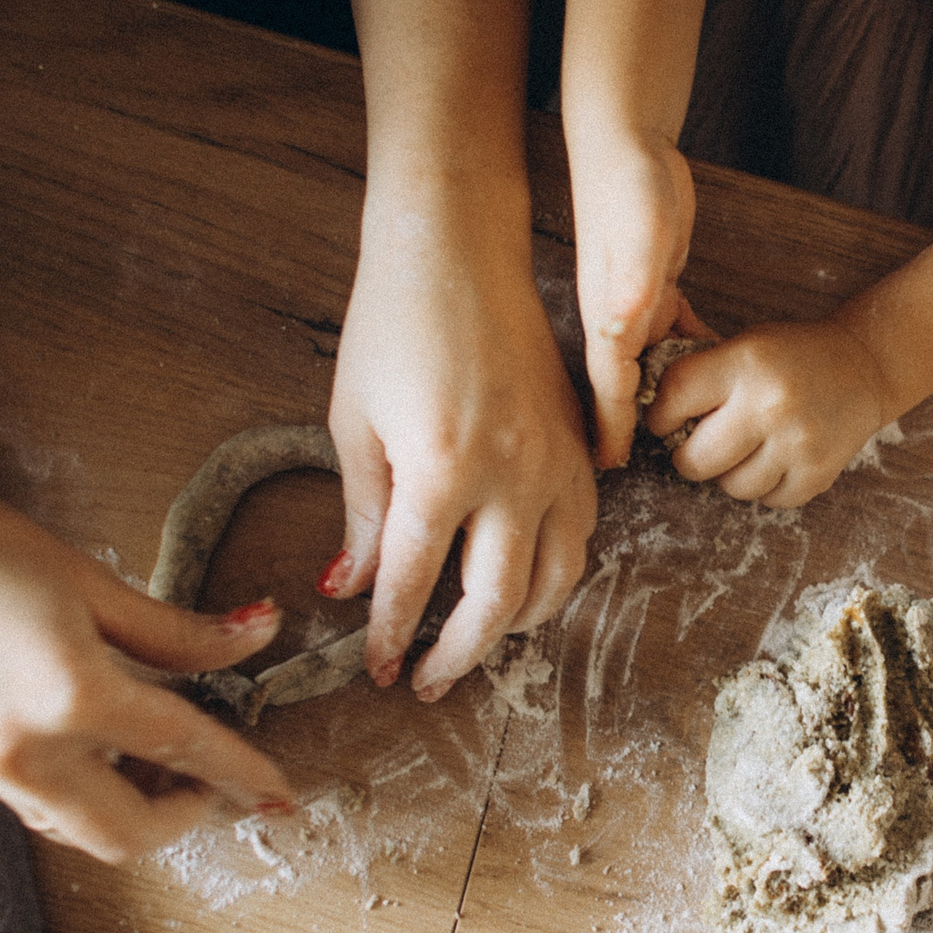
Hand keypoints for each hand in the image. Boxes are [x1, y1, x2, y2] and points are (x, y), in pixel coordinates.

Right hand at [0, 478, 295, 863]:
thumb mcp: (91, 583)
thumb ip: (178, 632)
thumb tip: (257, 636)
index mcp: (70, 696)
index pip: (185, 750)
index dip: (244, 775)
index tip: (282, 796)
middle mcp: (25, 752)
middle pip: (129, 834)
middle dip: (183, 815)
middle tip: (210, 773)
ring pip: (81, 831)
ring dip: (131, 809)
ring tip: (156, 750)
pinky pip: (41, 807)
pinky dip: (86, 793)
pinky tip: (99, 743)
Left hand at [325, 184, 597, 698]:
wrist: (460, 252)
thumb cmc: (394, 325)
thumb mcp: (354, 422)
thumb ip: (362, 516)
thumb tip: (351, 588)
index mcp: (441, 469)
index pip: (412, 583)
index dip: (391, 635)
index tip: (377, 667)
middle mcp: (510, 475)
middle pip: (494, 603)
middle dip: (457, 654)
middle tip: (426, 680)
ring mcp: (557, 463)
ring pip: (555, 580)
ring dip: (515, 625)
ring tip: (476, 641)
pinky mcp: (582, 448)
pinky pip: (581, 535)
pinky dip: (553, 575)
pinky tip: (520, 583)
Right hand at [568, 124, 715, 467]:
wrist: (627, 141)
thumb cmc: (629, 186)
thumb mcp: (637, 235)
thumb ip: (631, 282)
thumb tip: (620, 330)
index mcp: (608, 313)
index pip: (609, 385)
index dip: (610, 427)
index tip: (611, 466)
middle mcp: (617, 314)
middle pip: (624, 384)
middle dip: (632, 424)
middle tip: (646, 464)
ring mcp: (636, 300)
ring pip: (650, 362)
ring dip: (664, 394)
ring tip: (685, 431)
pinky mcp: (656, 283)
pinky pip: (672, 333)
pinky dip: (688, 355)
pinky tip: (709, 370)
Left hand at [652, 319, 893, 507]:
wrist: (863, 364)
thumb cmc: (791, 356)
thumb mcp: (744, 346)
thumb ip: (701, 376)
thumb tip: (650, 418)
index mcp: (743, 363)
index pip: (672, 399)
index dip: (661, 417)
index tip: (668, 422)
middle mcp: (769, 404)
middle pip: (695, 461)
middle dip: (691, 457)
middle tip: (703, 446)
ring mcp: (796, 442)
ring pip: (731, 487)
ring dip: (731, 475)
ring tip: (748, 449)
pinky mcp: (818, 472)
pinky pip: (769, 500)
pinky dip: (767, 487)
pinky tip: (777, 459)